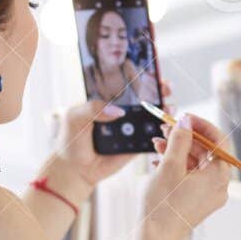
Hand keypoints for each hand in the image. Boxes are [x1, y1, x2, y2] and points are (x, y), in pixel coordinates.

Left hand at [51, 78, 175, 188]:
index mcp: (108, 99)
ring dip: (164, 109)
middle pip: (145, 97)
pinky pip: (152, 137)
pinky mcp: (136, 144)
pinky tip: (166, 127)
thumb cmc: (71, 139)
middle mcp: (122, 111)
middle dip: (159, 89)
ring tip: (169, 107)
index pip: (127, 83)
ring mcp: (131, 128)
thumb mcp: (75, 117)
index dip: (141, 75)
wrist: (74, 169)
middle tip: (166, 87)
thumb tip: (118, 110)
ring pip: (152, 115)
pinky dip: (162, 132)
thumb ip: (93, 109)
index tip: (152, 70)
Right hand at [138, 113, 231, 239]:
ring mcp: (209, 196)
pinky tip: (158, 161)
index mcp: (219, 176)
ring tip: (156, 143)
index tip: (184, 117)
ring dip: (178, 151)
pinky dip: (177, 166)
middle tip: (165, 127)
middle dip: (185, 138)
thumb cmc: (163, 204)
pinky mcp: (197, 202)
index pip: (219, 141)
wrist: (155, 239)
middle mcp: (219, 186)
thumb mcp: (169, 166)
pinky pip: (192, 177)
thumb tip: (186, 122)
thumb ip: (180, 140)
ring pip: (197, 164)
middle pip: (207, 152)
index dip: (201, 125)